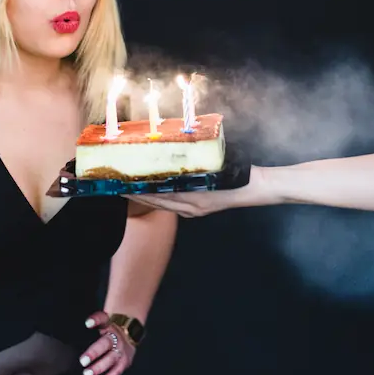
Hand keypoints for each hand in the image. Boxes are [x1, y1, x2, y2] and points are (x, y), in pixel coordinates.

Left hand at [77, 311, 135, 374]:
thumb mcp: (104, 319)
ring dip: (99, 368)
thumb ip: (95, 320)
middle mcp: (117, 337)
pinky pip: (116, 371)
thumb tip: (87, 322)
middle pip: (106, 343)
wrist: (130, 331)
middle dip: (94, 352)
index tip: (88, 323)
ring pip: (111, 360)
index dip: (95, 321)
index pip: (102, 319)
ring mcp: (122, 351)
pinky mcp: (125, 362)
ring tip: (87, 374)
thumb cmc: (112, 326)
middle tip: (83, 360)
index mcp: (110, 324)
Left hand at [127, 166, 265, 217]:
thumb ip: (187, 171)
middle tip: (120, 186)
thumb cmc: (232, 175)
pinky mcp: (198, 206)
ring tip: (132, 186)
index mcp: (190, 202)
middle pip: (157, 204)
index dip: (138, 193)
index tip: (121, 186)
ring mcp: (194, 209)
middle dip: (137, 196)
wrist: (253, 187)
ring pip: (163, 204)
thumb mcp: (207, 171)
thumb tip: (164, 165)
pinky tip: (156, 188)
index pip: (157, 198)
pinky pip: (173, 202)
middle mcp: (189, 209)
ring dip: (147, 196)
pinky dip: (161, 196)